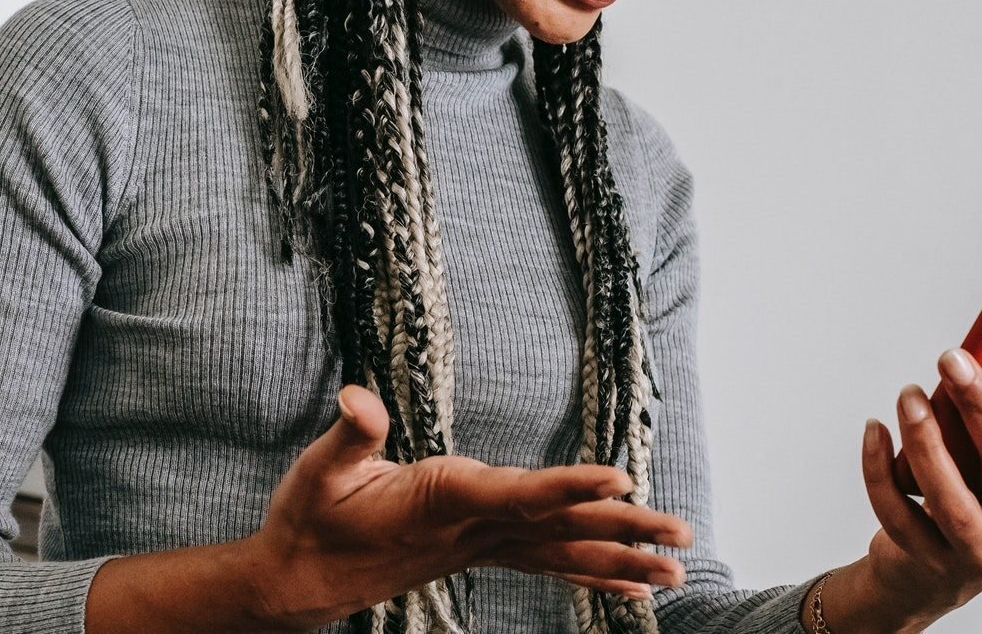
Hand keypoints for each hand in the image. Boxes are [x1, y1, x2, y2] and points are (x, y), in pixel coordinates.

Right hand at [242, 384, 693, 629]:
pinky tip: (630, 585)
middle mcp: (470, 531)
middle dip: (622, 529)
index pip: (515, 495)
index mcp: (439, 501)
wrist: (300, 582)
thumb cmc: (309, 521)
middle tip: (681, 535)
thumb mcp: (317, 473)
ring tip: (677, 570)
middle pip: (558, 527)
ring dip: (620, 559)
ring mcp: (478, 547)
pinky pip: (546, 564)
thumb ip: (349, 435)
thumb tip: (357, 396)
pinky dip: (590, 573)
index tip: (619, 480)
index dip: (568, 487)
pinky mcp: (478, 552)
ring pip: (561, 552)